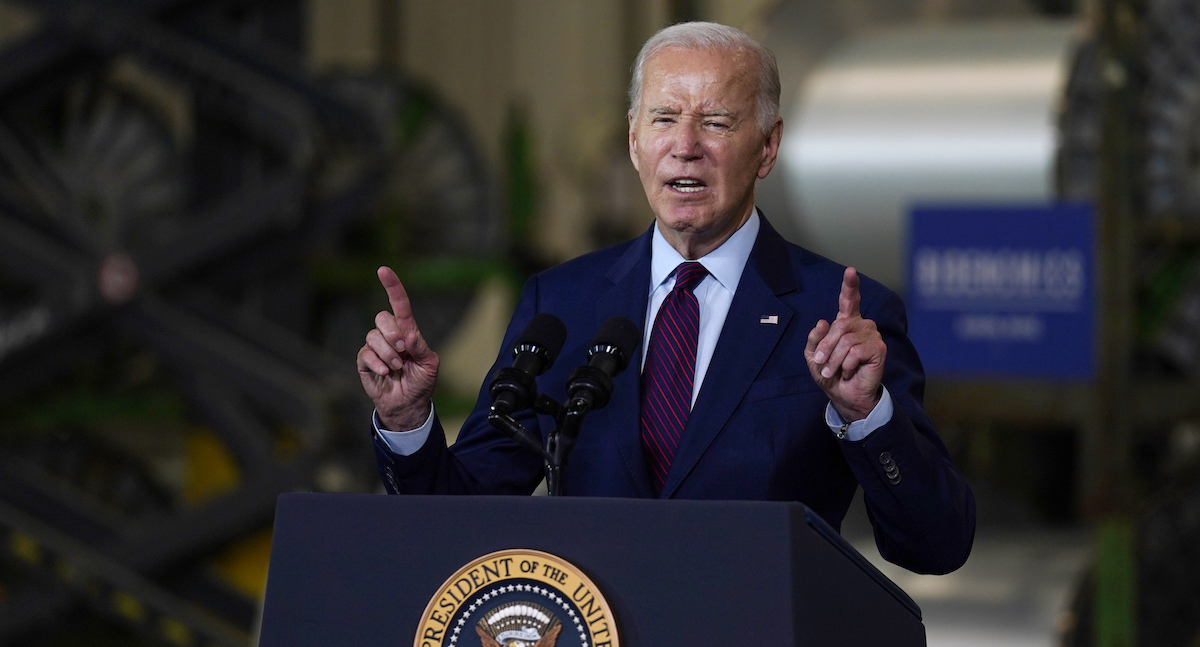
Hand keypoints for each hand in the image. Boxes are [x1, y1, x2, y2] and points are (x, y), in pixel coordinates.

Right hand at [357, 266, 439, 429]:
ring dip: (388, 354)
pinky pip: (365, 353)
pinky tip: (385, 373)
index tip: (383, 270)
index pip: (399, 304)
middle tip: (403, 350)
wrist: (408, 404)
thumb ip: (421, 347)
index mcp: (407, 331)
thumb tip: (408, 335)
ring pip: (373, 336)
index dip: (392, 287)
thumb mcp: (430, 364)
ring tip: (396, 368)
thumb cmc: (421, 382)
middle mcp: (389, 335)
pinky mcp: (364, 361)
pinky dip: (377, 363)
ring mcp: (375, 347)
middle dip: (393, 333)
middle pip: (382, 318)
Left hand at [804, 268, 885, 421]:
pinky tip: (850, 371)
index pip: (849, 300)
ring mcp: (872, 336)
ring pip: (846, 341)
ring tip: (834, 371)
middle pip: (839, 326)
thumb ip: (814, 339)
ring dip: (835, 360)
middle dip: (826, 347)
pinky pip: (856, 352)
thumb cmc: (831, 374)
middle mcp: (861, 325)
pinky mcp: (879, 349)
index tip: (850, 271)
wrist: (844, 395)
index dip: (850, 285)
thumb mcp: (813, 356)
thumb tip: (823, 322)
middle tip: (821, 364)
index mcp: (846, 323)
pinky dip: (847, 365)